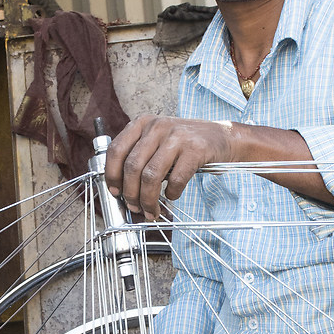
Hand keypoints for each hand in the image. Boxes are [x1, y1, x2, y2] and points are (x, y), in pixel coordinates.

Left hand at [103, 114, 229, 217]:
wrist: (222, 136)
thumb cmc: (186, 143)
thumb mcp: (158, 139)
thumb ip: (140, 155)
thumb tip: (122, 189)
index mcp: (143, 123)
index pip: (116, 150)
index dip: (112, 175)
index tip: (115, 192)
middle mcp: (157, 127)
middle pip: (133, 167)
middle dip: (131, 194)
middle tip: (134, 207)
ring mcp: (177, 137)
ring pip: (151, 176)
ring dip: (148, 200)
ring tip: (151, 210)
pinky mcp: (195, 149)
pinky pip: (176, 180)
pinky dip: (172, 194)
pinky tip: (173, 195)